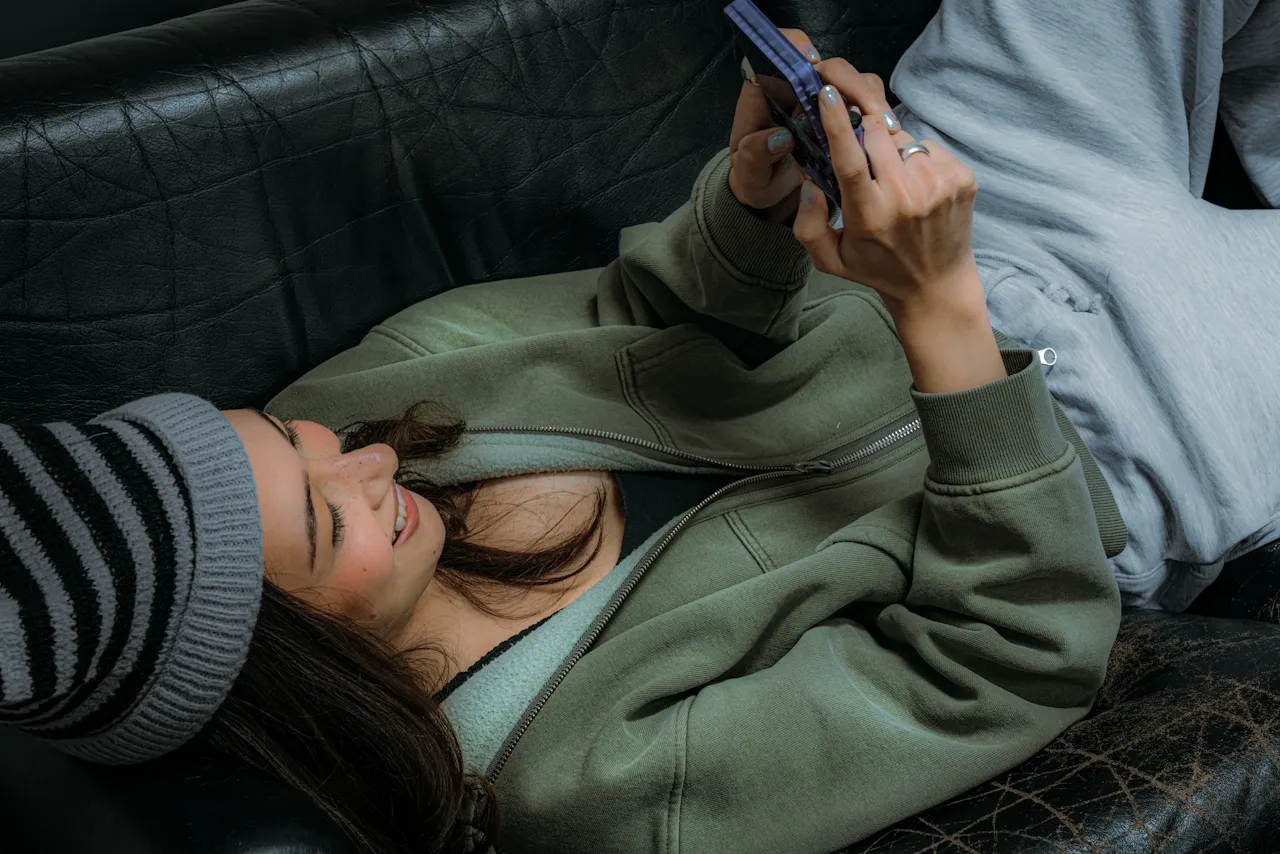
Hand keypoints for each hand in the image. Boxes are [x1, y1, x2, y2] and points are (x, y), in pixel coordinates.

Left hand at [728, 36, 902, 221]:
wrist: (767, 191)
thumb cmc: (753, 176)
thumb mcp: (748, 171)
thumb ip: (755, 154)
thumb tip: (781, 138)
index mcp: (765, 91)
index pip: (779, 53)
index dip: (797, 48)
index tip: (815, 65)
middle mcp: (795, 87)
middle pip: (828, 66)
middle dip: (852, 84)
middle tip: (872, 112)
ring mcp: (819, 98)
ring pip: (852, 80)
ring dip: (871, 98)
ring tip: (887, 127)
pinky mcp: (838, 112)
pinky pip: (862, 101)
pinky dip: (877, 113)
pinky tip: (888, 133)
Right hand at [793, 59, 1004, 392]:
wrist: (937, 284)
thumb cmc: (878, 268)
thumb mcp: (831, 259)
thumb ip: (808, 225)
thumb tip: (809, 186)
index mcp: (870, 215)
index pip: (850, 158)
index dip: (837, 121)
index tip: (827, 92)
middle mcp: (906, 197)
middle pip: (875, 133)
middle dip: (863, 136)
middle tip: (864, 160)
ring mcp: (939, 185)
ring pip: (902, 138)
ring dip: (891, 150)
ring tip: (895, 184)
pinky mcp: (962, 177)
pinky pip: (927, 146)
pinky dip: (916, 159)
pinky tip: (917, 187)